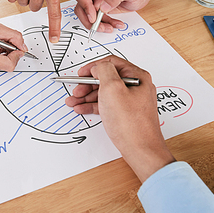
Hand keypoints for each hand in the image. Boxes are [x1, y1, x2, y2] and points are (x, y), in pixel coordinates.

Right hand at [65, 56, 174, 181]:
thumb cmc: (130, 123)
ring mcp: (131, 100)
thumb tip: (98, 67)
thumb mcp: (112, 88)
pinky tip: (81, 109)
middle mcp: (136, 86)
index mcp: (137, 76)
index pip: (111, 62)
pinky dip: (93, 105)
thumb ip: (103, 71)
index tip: (81, 74)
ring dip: (86, 96)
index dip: (93, 67)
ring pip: (104, 92)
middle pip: (106, 78)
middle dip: (87, 84)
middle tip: (76, 91)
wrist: (141, 150)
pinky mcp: (126, 113)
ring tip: (73, 102)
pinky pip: (106, 104)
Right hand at [74, 0, 163, 32]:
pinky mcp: (102, 10)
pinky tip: (115, 24)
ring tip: (111, 27)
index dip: (85, 6)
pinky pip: (98, 20)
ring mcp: (98, 1)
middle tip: (98, 26)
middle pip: (81, 7)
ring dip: (98, 24)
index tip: (93, 17)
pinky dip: (105, 25)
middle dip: (89, 19)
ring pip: (88, 16)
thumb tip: (103, 6)